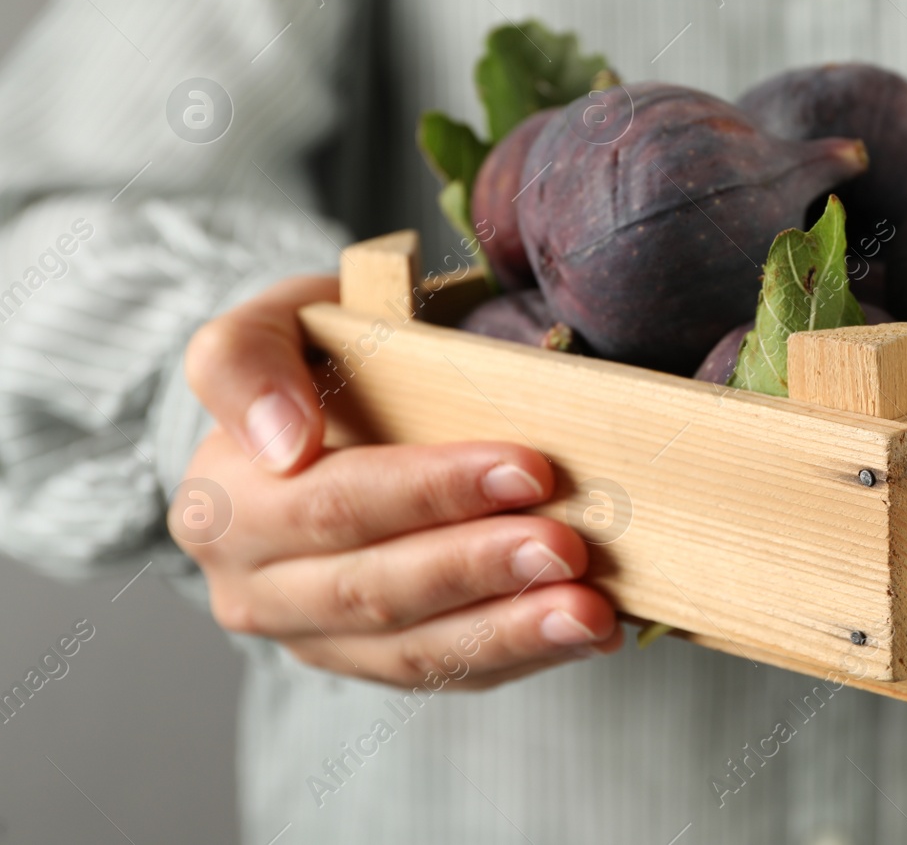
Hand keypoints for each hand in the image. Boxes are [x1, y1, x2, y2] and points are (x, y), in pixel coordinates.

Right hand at [171, 275, 621, 688]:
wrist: (310, 420)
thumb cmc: (310, 362)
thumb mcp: (267, 327)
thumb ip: (246, 363)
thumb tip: (286, 443)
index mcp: (223, 503)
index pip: (336, 502)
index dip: (434, 490)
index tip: (529, 468)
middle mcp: (252, 586)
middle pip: (376, 587)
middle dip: (481, 567)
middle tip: (569, 545)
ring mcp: (310, 636)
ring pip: (412, 648)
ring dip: (510, 630)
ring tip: (588, 610)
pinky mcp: (367, 662)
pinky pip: (444, 673)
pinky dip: (521, 655)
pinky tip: (585, 635)